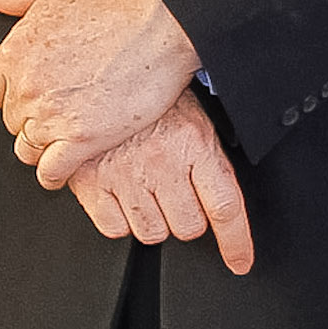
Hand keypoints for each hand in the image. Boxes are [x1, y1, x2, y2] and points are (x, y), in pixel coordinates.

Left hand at [0, 0, 204, 182]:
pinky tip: (61, 169)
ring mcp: (51, 115)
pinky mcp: (81, 140)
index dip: (14, 94)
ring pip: (26, 149)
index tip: (34, 93)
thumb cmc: (111, 5)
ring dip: (40, 147)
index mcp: (14, 53)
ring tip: (60, 139)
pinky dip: (53, 175)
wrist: (159, 25)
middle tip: (58, 111)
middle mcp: (26, 87)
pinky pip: (50, 172)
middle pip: (11, 121)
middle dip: (30, 118)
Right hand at [56, 92, 255, 273]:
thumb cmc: (144, 93)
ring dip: (151, 219)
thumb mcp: (187, 111)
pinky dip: (118, 218)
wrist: (89, 67)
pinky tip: (118, 192)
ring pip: (151, 232)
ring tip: (143, 188)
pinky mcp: (90, 182)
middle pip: (188, 226)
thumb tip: (223, 193)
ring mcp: (124, 174)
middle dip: (184, 217)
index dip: (236, 242)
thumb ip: (206, 153)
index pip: (225, 206)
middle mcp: (161, 161)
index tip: (239, 262)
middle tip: (173, 193)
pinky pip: (114, 229)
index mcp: (193, 142)